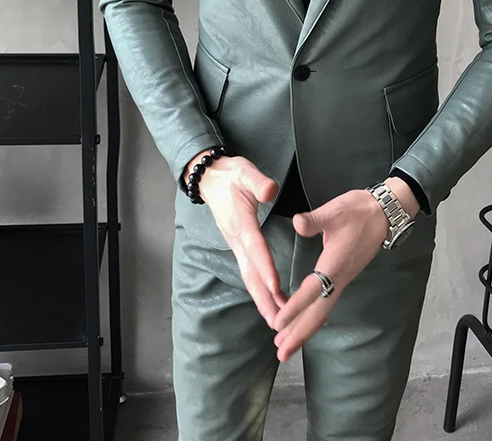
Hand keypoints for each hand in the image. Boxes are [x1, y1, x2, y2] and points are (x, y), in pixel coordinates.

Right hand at [184, 149, 286, 327]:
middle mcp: (237, 238)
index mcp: (241, 221)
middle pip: (250, 272)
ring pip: (248, 276)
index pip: (255, 247)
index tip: (276, 287)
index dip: (265, 267)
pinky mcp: (238, 246)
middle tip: (279, 320)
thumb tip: (270, 190)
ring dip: (262, 299)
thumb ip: (258, 182)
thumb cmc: (231, 174)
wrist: (212, 178)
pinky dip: (258, 289)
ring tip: (277, 320)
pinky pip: (248, 272)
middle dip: (264, 297)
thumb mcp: (245, 171)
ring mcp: (236, 245)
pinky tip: (269, 300)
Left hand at [271, 177, 419, 361]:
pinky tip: (305, 325)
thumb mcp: (335, 210)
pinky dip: (313, 318)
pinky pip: (327, 305)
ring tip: (286, 347)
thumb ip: (315, 219)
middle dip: (299, 333)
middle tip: (280, 354)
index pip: (312, 291)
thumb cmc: (359, 211)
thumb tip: (297, 223)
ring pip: (323, 312)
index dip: (295, 308)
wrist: (384, 213)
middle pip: (319, 313)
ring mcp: (343, 279)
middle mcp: (339, 277)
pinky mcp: (344, 277)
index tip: (278, 323)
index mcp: (334, 263)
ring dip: (304, 330)